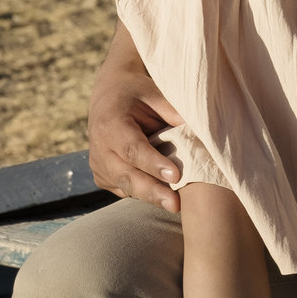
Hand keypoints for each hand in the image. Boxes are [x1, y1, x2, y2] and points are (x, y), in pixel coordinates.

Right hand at [88, 23, 184, 209]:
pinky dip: (143, 193)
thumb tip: (197, 132)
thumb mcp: (154, 93)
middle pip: (127, 175)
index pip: (132, 149)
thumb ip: (172, 112)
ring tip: (175, 205)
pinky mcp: (103, 177)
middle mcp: (99, 147)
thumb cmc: (137, 92)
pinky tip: (163, 196)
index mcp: (110, 123)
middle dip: (153, 192)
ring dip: (151, 196)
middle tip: (176, 205)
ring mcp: (98, 165)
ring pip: (126, 187)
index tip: (176, 175)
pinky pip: (124, 190)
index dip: (153, 164)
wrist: (109, 94)